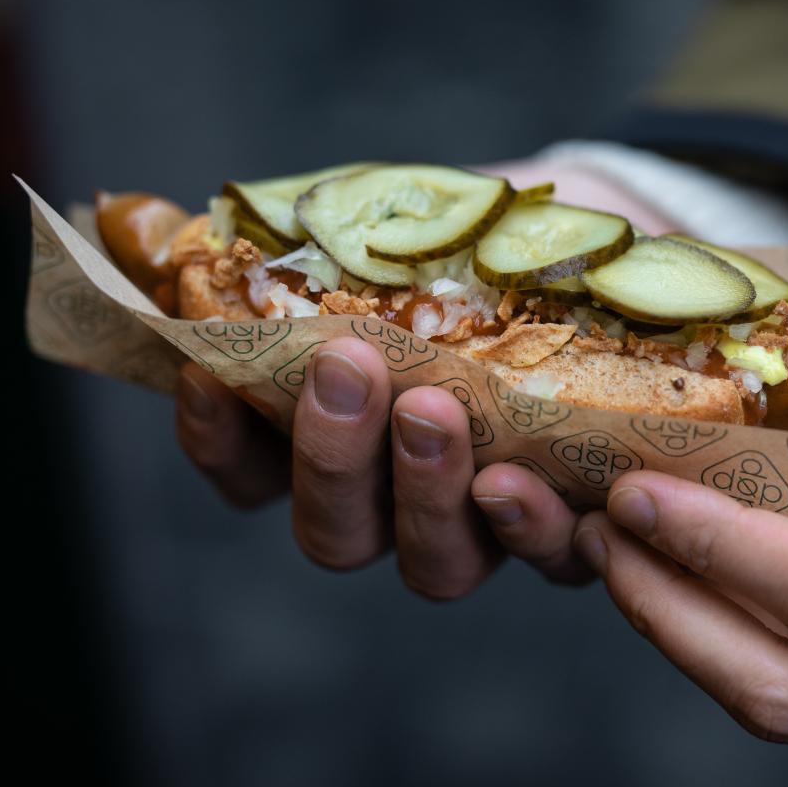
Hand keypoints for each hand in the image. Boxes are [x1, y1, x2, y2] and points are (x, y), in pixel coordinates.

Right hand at [173, 157, 660, 594]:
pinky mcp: (577, 522)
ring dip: (425, 494)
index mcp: (341, 435)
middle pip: (337, 535)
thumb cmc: (483, 242)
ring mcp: (488, 521)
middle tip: (348, 366)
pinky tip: (532, 476)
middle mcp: (403, 496)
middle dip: (330, 458)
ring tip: (437, 408)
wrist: (606, 246)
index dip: (217, 439)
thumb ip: (317, 237)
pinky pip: (553, 561)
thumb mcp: (399, 225)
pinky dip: (539, 529)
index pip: (248, 472)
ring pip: (435, 566)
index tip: (206, 372)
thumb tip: (181, 219)